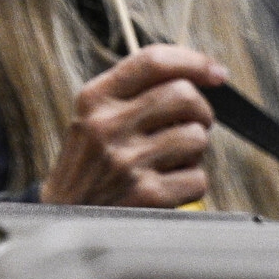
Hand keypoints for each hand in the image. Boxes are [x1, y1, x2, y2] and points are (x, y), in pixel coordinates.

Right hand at [43, 42, 227, 206]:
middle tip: (194, 122)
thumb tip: (204, 73)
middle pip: (183, 95)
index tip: (215, 73)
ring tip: (173, 157)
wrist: (62, 217)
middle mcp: (109, 126)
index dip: (193, 62)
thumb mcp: (94, 114)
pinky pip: (197, 178)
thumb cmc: (90, 162)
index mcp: (95, 98)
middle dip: (200, 109)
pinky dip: (192, 181)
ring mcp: (127, 162)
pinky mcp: (146, 196)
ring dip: (194, 148)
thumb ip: (136, 90)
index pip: (153, 61)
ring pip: (196, 137)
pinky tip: (170, 183)